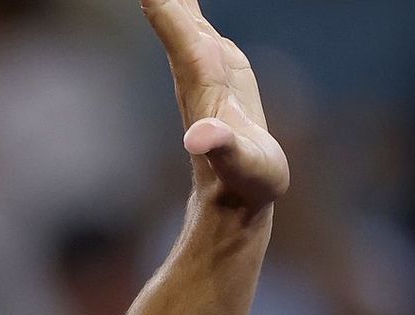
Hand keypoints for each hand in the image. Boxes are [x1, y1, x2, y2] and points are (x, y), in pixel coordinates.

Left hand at [143, 0, 287, 217]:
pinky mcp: (214, 61)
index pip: (175, 22)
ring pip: (178, 6)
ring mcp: (201, 59)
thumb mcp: (243, 167)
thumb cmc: (244, 184)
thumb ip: (222, 149)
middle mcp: (193, 61)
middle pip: (170, 5)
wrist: (235, 196)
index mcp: (201, 75)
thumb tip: (200, 138)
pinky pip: (193, 16)